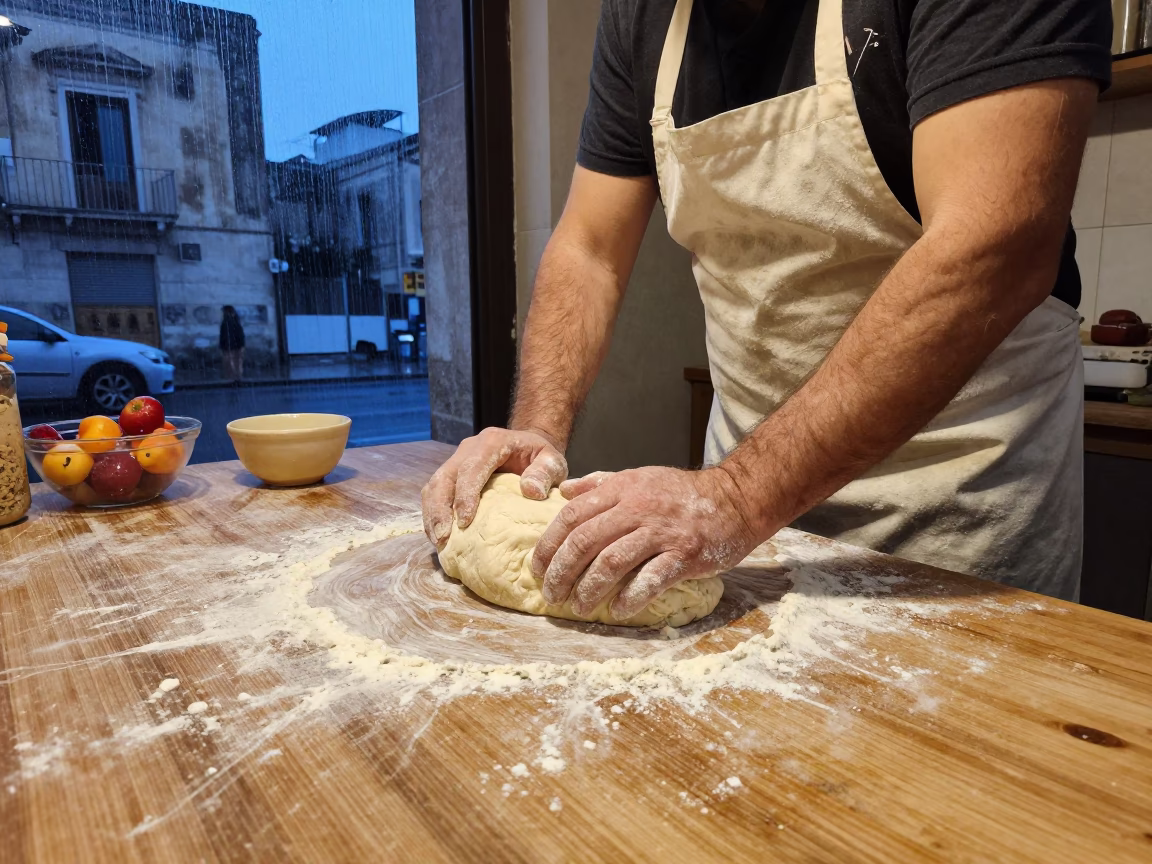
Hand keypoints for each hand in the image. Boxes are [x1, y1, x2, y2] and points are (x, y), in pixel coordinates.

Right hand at [421, 427, 567, 547]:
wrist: (529, 445)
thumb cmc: (541, 456)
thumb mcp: (552, 461)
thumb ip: (545, 472)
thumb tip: (531, 491)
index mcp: (491, 442)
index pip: (471, 468)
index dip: (465, 495)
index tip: (464, 522)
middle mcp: (468, 448)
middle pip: (444, 477)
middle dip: (440, 508)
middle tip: (443, 538)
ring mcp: (457, 459)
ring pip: (434, 485)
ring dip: (432, 514)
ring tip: (438, 541)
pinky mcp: (452, 473)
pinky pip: (434, 492)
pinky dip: (433, 514)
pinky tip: (438, 536)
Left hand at [531, 466, 761, 619]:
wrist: (736, 498)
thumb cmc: (683, 493)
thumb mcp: (639, 478)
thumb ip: (601, 484)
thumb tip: (564, 492)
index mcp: (622, 489)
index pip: (572, 516)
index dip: (549, 544)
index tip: (537, 567)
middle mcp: (638, 508)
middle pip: (585, 541)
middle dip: (561, 571)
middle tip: (550, 594)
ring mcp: (661, 532)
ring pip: (611, 562)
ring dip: (588, 589)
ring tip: (577, 607)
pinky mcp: (685, 554)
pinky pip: (650, 579)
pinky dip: (630, 598)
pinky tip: (617, 611)